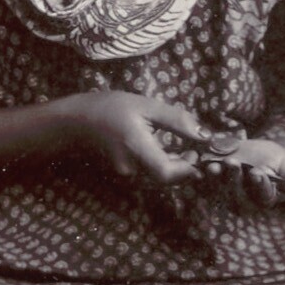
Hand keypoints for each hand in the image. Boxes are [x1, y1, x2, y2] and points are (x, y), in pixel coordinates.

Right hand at [63, 91, 212, 186]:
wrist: (80, 120)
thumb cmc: (111, 108)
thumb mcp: (146, 106)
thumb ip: (176, 120)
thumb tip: (204, 134)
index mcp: (136, 147)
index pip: (166, 172)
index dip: (187, 168)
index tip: (197, 153)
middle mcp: (132, 166)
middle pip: (167, 178)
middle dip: (187, 167)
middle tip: (196, 148)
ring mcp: (129, 172)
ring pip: (161, 177)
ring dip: (178, 166)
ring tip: (186, 147)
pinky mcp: (128, 172)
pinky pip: (153, 174)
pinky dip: (167, 165)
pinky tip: (171, 150)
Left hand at [197, 135, 284, 209]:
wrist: (269, 157)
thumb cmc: (283, 166)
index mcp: (266, 196)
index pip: (263, 193)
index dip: (260, 184)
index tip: (257, 172)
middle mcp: (246, 196)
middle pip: (239, 190)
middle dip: (234, 176)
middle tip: (232, 162)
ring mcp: (230, 188)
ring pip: (222, 184)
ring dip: (216, 175)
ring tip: (214, 164)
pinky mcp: (219, 178)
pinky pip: (210, 176)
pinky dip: (204, 169)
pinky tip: (201, 160)